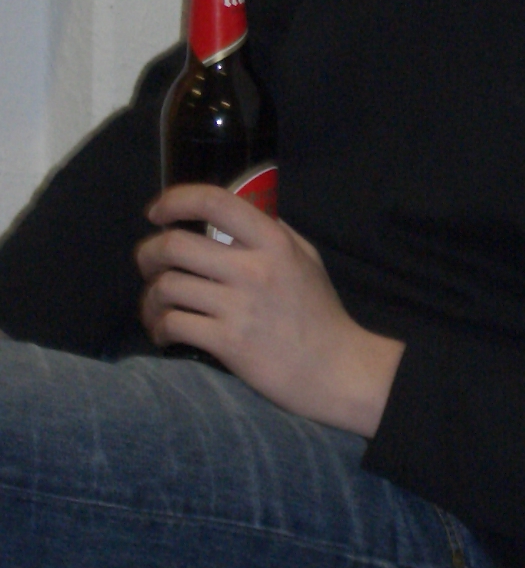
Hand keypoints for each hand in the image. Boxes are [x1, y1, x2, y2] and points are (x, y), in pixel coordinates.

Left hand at [138, 184, 402, 436]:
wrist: (333, 367)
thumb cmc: (319, 310)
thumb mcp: (305, 258)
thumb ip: (272, 233)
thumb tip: (234, 213)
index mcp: (273, 241)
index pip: (215, 202)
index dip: (176, 200)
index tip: (156, 211)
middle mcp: (253, 268)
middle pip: (174, 245)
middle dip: (148, 253)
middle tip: (148, 263)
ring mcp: (238, 307)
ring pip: (167, 287)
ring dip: (150, 296)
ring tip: (156, 305)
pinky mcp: (227, 343)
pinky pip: (173, 324)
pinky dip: (159, 327)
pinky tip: (165, 332)